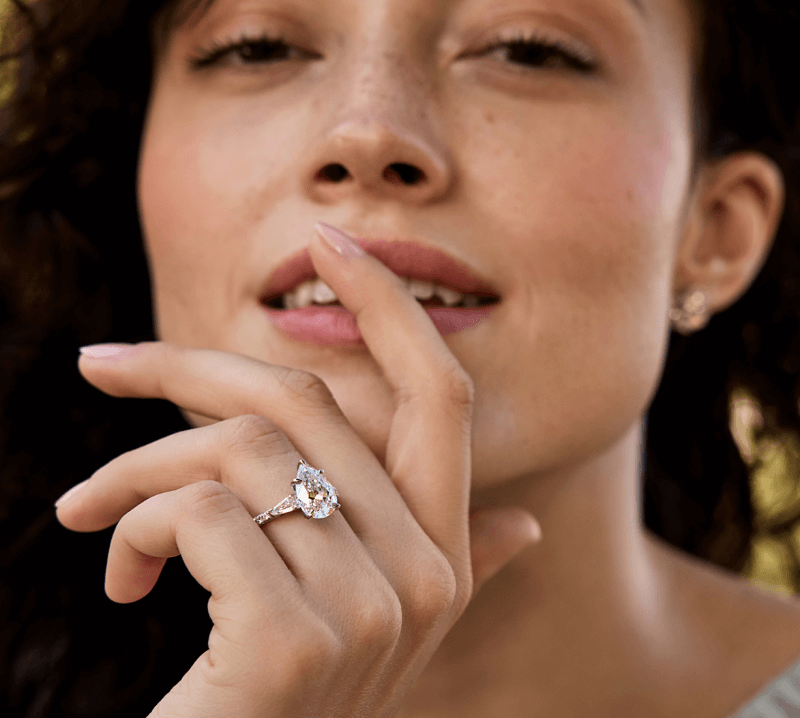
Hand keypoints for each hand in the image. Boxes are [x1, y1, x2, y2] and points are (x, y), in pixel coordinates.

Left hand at [55, 224, 540, 717]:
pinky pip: (196, 512)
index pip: (440, 393)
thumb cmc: (281, 696)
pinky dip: (128, 526)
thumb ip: (455, 566)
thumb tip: (526, 528)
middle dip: (184, 368)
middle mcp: (425, 573)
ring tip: (89, 514)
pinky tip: (116, 579)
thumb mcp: (366, 626)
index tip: (325, 240)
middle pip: (305, 399)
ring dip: (135, 471)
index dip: (389, 305)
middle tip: (100, 363)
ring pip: (237, 449)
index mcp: (441, 553)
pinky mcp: (296, 639)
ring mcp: (371, 607)